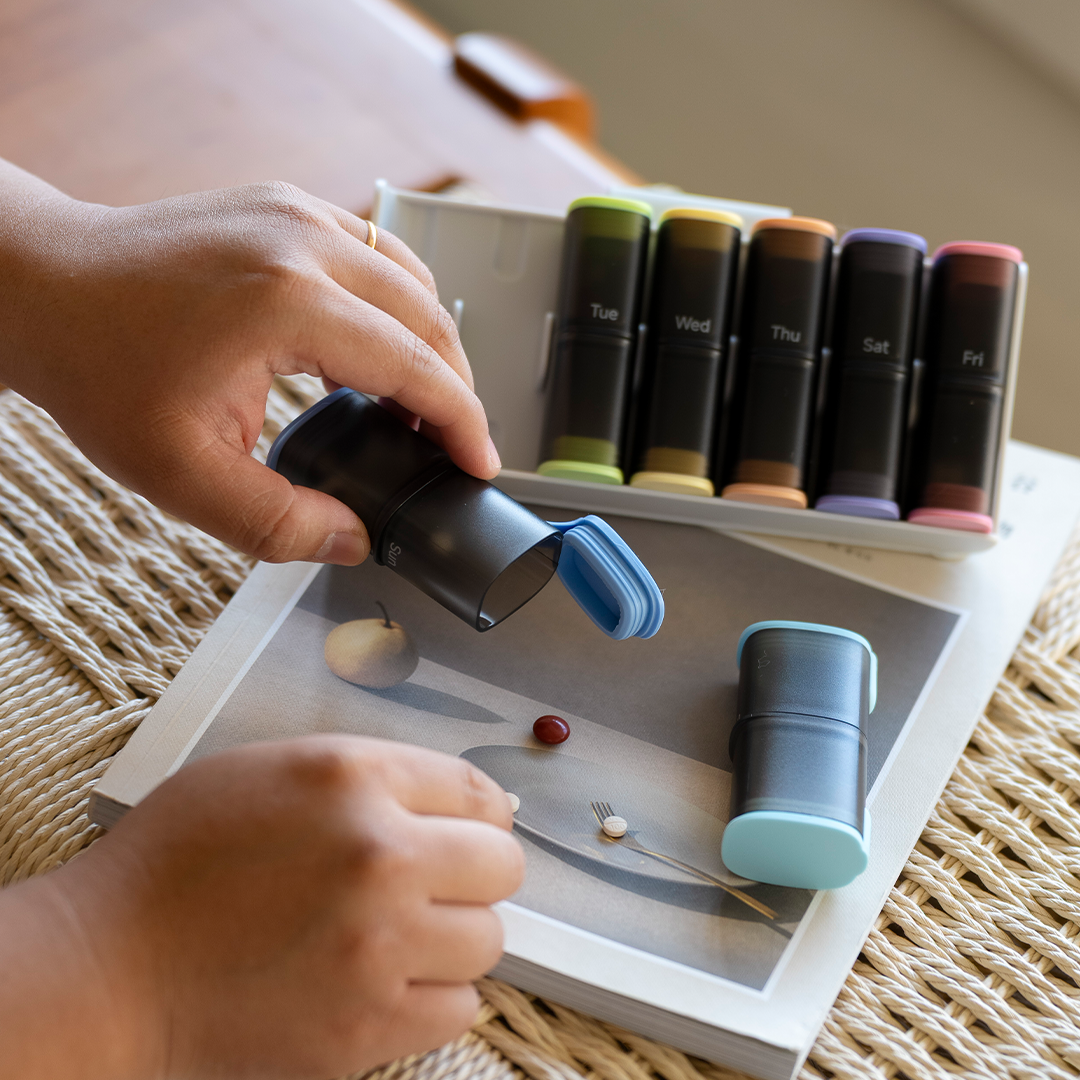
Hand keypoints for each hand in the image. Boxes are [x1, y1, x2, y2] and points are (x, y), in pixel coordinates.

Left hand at [0, 161, 500, 564]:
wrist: (47, 288)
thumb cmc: (99, 367)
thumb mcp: (182, 474)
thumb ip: (278, 522)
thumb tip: (353, 538)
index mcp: (287, 302)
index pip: (416, 366)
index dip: (463, 423)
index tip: (481, 463)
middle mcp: (304, 242)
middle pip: (431, 316)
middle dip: (457, 386)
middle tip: (453, 444)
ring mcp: (297, 212)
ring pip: (412, 278)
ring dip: (431, 342)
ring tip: (418, 404)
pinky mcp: (287, 204)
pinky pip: (376, 252)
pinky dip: (397, 304)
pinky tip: (379, 348)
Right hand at [0, 736, 523, 1079]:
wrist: (108, 967)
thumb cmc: (176, 859)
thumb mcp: (270, 771)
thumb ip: (367, 775)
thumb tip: (455, 800)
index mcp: (352, 780)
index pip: (477, 791)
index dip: (481, 812)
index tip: (473, 828)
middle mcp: (379, 856)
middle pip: (502, 864)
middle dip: (476, 871)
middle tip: (437, 882)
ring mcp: (378, 947)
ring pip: (488, 940)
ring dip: (456, 936)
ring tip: (403, 934)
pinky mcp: (366, 1027)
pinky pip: (460, 1009)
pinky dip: (436, 996)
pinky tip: (390, 981)